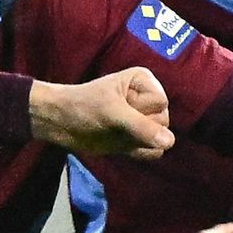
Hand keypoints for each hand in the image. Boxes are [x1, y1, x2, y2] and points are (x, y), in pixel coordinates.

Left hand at [27, 67, 177, 160]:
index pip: (160, 102)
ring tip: (116, 130)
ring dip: (137, 140)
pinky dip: (138, 151)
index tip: (117, 104)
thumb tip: (170, 142)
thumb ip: (142, 127)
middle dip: (139, 126)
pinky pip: (154, 152)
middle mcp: (148, 98)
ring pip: (161, 139)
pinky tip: (120, 144)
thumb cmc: (84, 107)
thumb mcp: (112, 113)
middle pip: (163, 121)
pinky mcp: (139, 138)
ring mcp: (145, 119)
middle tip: (114, 119)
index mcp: (144, 81)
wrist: (61, 124)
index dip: (139, 109)